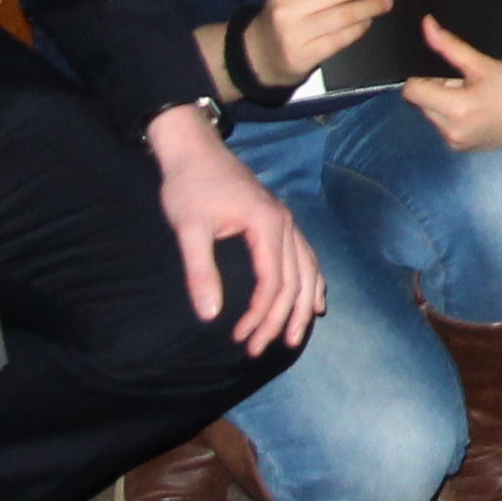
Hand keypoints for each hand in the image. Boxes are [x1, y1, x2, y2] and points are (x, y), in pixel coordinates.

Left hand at [148, 106, 323, 353]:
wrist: (194, 150)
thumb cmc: (188, 187)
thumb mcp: (188, 229)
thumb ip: (201, 272)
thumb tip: (210, 316)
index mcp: (266, 225)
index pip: (273, 281)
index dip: (260, 314)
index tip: (240, 338)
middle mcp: (285, 224)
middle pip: (294, 281)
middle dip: (280, 319)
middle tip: (258, 350)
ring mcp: (286, 221)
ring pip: (307, 270)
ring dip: (301, 306)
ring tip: (293, 337)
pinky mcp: (279, 221)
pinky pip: (306, 256)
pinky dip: (312, 282)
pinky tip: (313, 300)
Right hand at [246, 0, 398, 95]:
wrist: (256, 55)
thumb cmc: (284, 18)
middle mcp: (288, 7)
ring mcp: (294, 33)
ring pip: (344, 15)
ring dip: (371, 7)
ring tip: (387, 3)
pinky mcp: (303, 56)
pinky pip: (340, 39)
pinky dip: (359, 28)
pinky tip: (368, 22)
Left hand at [397, 17, 501, 154]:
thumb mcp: (484, 64)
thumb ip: (450, 46)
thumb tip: (425, 24)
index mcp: (456, 109)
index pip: (412, 91)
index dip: (422, 77)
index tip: (444, 71)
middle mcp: (451, 131)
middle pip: (420, 103)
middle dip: (436, 90)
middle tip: (466, 82)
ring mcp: (457, 143)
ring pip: (431, 115)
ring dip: (443, 104)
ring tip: (473, 96)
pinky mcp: (463, 149)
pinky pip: (444, 127)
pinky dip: (453, 117)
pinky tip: (477, 111)